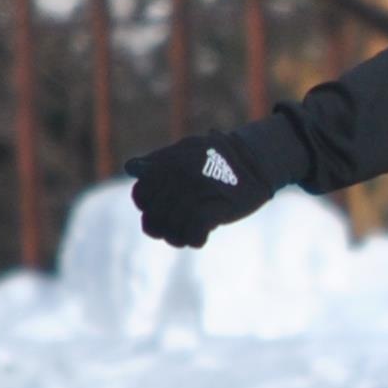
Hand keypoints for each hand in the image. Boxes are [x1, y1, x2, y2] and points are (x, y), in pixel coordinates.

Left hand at [124, 130, 279, 247]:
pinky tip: (203, 237)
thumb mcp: (188, 149)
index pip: (141, 195)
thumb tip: (131, 167)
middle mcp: (179, 176)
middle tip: (178, 228)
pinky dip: (195, 239)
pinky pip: (193, 233)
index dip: (148, 209)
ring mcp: (197, 192)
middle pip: (155, 217)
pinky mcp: (216, 208)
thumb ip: (159, 159)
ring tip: (189, 234)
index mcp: (169, 162)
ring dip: (179, 237)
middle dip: (164, 228)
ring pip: (171, 229)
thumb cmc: (220, 157)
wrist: (257, 161)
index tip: (161, 213)